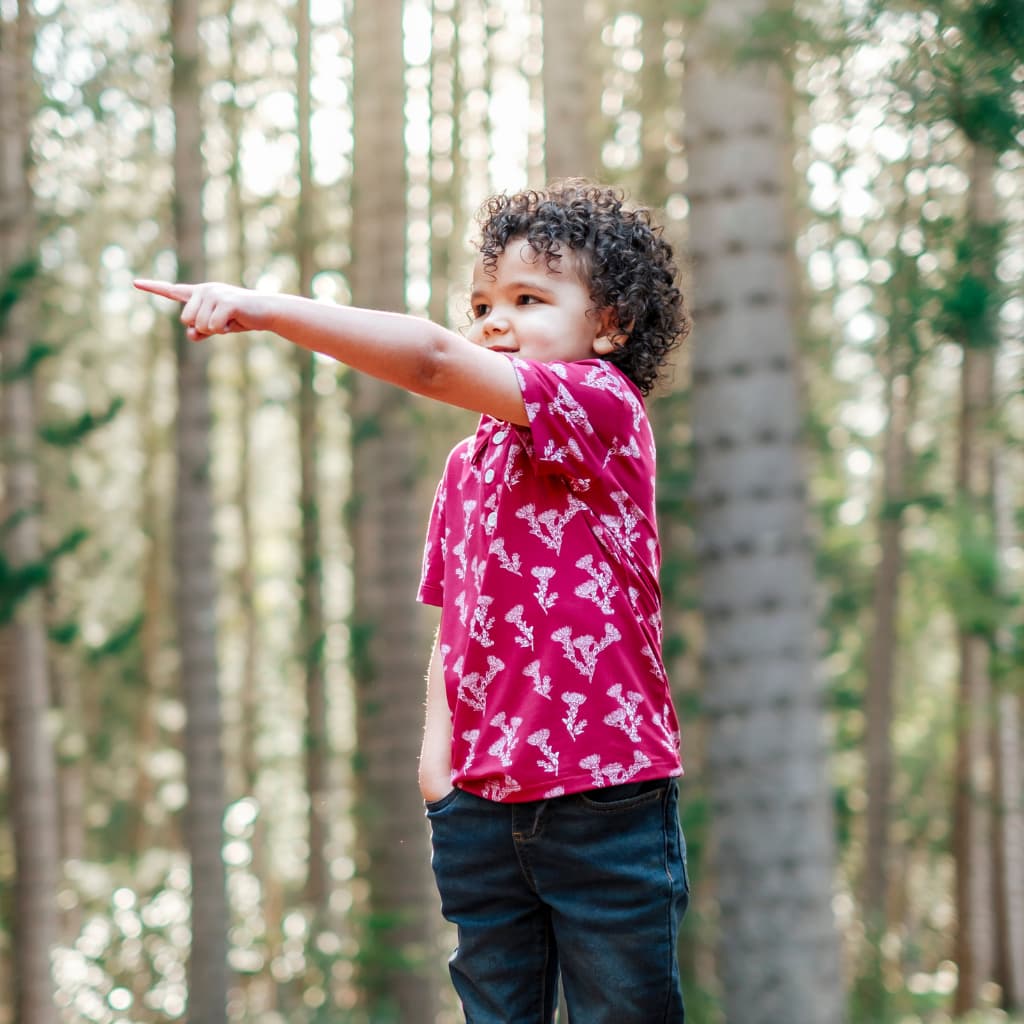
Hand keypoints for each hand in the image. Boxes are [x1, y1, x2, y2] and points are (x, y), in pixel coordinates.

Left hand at [134, 279, 272, 341]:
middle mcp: (204, 290)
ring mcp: (214, 294)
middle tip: (223, 321)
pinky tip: (235, 321)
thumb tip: (191, 334)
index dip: (153, 287)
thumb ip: (202, 331)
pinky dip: (224, 330)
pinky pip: (214, 326)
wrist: (266, 311)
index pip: (172, 290)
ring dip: (216, 329)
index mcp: (199, 293)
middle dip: (203, 327)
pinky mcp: (225, 302)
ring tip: (231, 319)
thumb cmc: (242, 317)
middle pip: (187, 319)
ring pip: (200, 325)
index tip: (135, 282)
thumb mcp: (219, 326)